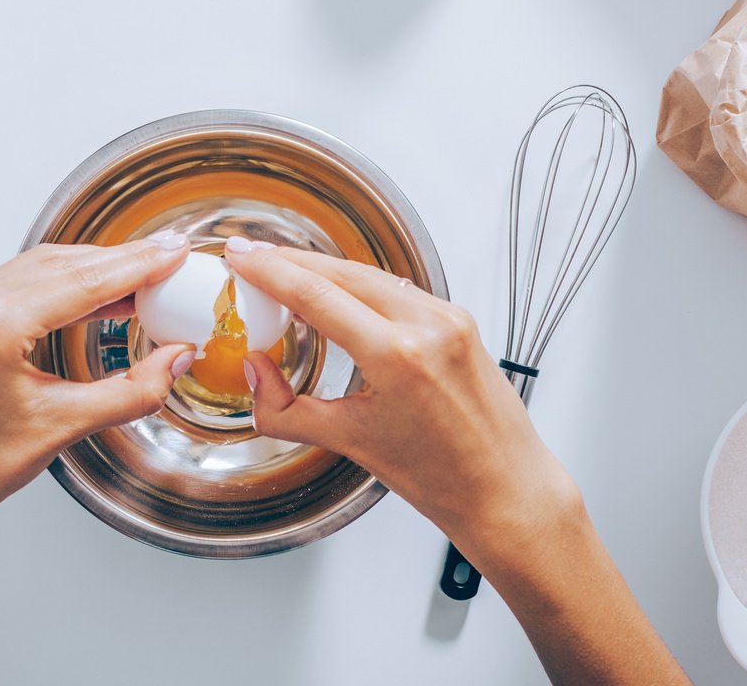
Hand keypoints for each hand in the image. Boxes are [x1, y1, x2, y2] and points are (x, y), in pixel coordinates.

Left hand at [0, 235, 193, 566]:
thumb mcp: (65, 427)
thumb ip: (133, 391)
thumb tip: (175, 359)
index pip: (85, 283)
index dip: (139, 265)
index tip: (174, 251)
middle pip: (65, 265)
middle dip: (122, 261)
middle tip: (168, 257)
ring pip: (43, 267)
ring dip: (94, 269)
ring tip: (143, 275)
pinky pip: (21, 281)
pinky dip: (64, 282)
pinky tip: (96, 292)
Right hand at [225, 240, 581, 559]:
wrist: (506, 490)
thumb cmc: (443, 478)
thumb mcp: (352, 445)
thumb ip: (288, 409)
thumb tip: (256, 372)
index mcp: (398, 356)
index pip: (316, 295)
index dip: (269, 270)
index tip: (240, 255)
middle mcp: (427, 326)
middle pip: (341, 273)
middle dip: (290, 262)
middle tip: (251, 257)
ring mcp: (448, 318)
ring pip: (370, 276)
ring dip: (324, 271)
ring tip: (284, 276)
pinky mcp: (459, 319)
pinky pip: (397, 290)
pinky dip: (359, 287)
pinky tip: (336, 295)